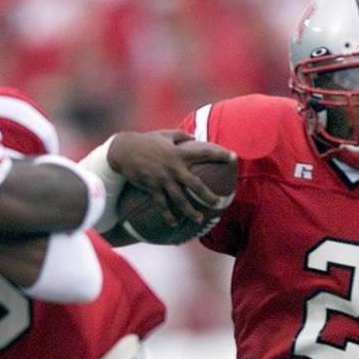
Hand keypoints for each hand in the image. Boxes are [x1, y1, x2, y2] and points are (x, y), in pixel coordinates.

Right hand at [107, 130, 235, 225]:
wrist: (124, 150)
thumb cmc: (147, 140)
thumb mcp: (166, 134)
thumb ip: (182, 135)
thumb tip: (195, 137)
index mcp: (179, 153)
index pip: (205, 153)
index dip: (220, 154)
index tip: (234, 157)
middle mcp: (173, 168)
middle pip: (196, 185)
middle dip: (208, 196)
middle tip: (219, 203)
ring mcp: (163, 180)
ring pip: (180, 199)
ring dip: (190, 211)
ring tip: (199, 219)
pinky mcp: (152, 188)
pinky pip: (162, 205)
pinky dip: (168, 215)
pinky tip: (174, 224)